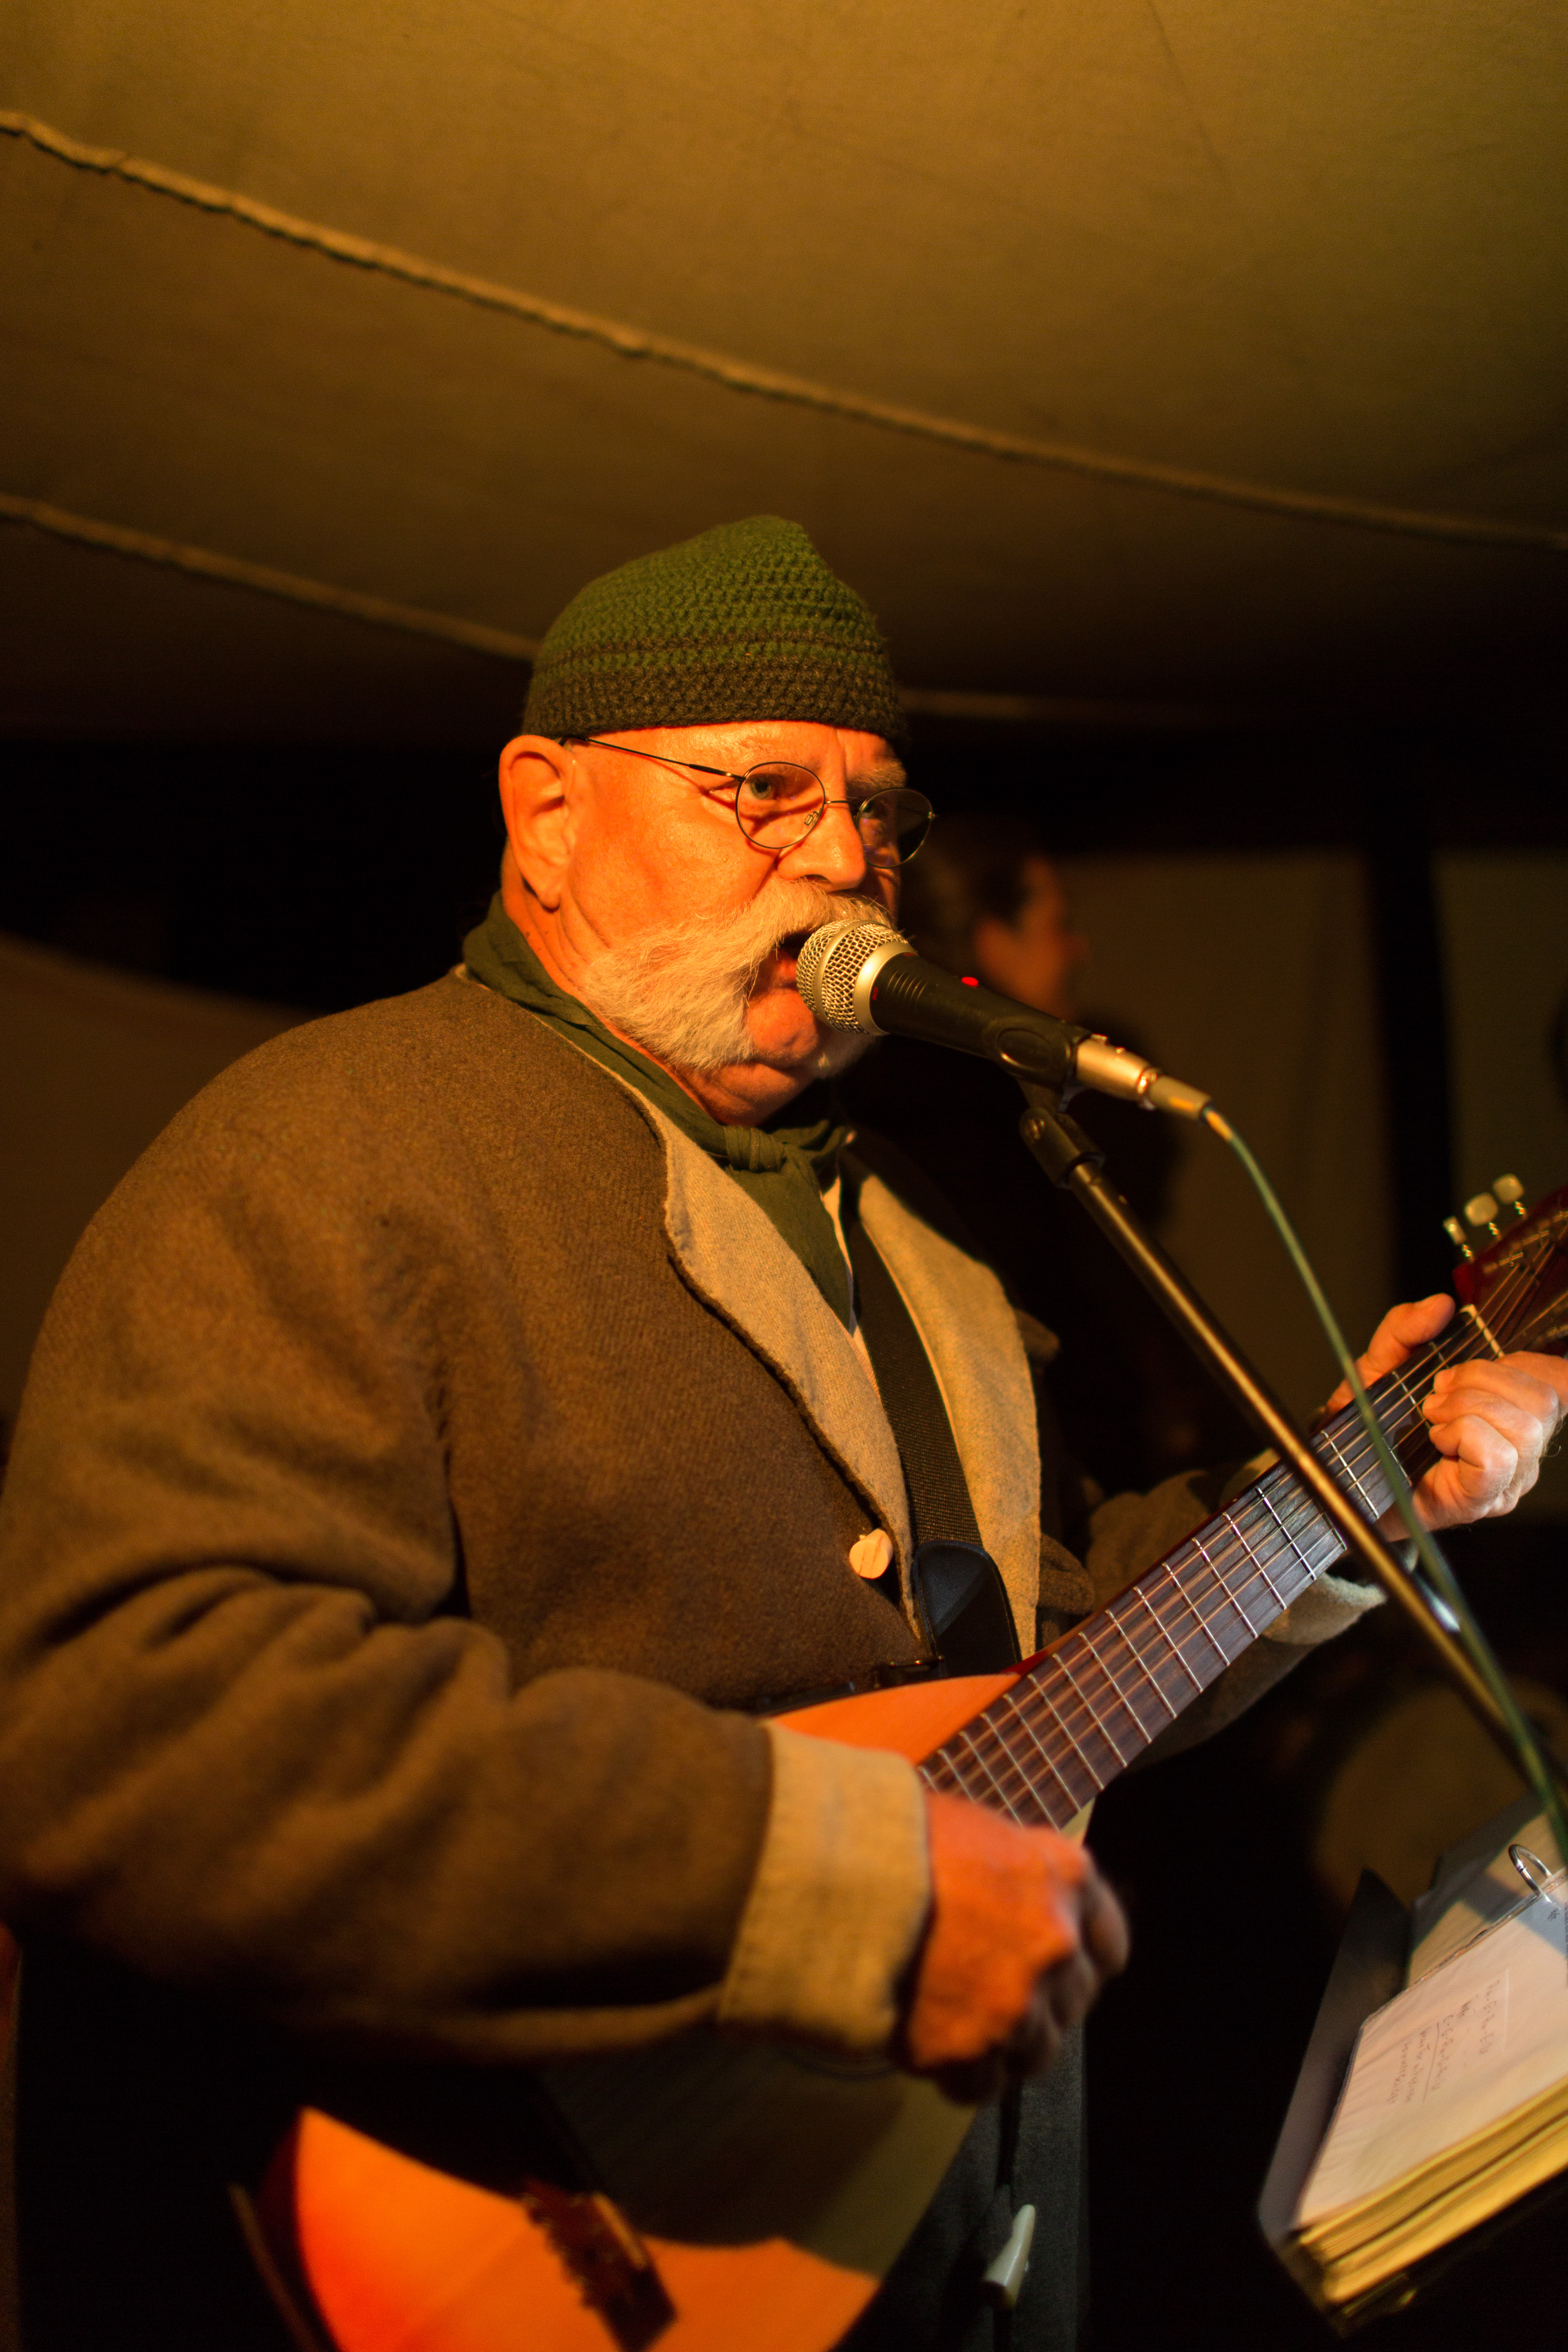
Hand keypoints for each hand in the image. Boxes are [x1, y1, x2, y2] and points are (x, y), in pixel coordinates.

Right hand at [900, 1790, 1128, 2102]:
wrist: (844, 1872)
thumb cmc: (902, 1838)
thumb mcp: (982, 1832)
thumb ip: (1021, 1876)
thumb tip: (1019, 1905)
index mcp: (1067, 1878)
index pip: (1109, 1944)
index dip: (1080, 1960)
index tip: (1058, 1968)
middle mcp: (1056, 1944)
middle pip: (1072, 2004)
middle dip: (1038, 2003)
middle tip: (991, 1993)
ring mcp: (1017, 2002)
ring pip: (1034, 2054)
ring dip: (1004, 2046)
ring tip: (960, 2025)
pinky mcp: (969, 2048)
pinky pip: (981, 2088)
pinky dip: (961, 2076)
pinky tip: (933, 2049)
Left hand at [1326, 1296, 1567, 1531]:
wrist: (1347, 1473)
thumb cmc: (1376, 1426)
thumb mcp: (1383, 1363)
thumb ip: (1407, 1328)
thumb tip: (1440, 1306)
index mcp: (1511, 1408)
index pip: (1558, 1380)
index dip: (1525, 1363)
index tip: (1476, 1365)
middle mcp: (1521, 1445)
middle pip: (1542, 1401)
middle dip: (1482, 1382)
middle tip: (1437, 1394)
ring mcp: (1508, 1477)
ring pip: (1524, 1429)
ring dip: (1467, 1409)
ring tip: (1433, 1418)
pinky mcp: (1484, 1498)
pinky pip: (1497, 1458)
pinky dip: (1463, 1437)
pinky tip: (1438, 1441)